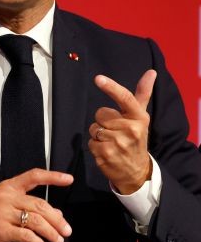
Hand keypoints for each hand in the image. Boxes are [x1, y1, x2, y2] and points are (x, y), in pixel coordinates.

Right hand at [0, 169, 72, 241]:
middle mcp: (5, 197)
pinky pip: (26, 236)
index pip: (33, 176)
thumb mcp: (5, 206)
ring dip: (51, 233)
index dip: (52, 177)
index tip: (68, 180)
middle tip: (66, 230)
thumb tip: (56, 214)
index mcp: (8, 187)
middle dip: (57, 219)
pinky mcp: (1, 230)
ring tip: (58, 240)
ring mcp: (2, 213)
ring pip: (36, 221)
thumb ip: (29, 206)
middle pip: (40, 205)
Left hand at [89, 70, 154, 194]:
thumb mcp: (140, 116)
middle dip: (102, 121)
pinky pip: (90, 142)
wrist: (136, 170)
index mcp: (138, 117)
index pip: (124, 98)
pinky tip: (107, 150)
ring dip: (97, 134)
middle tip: (114, 130)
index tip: (98, 78)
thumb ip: (142, 93)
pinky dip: (95, 146)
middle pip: (100, 113)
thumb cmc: (136, 138)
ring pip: (93, 128)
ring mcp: (118, 143)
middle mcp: (130, 129)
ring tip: (112, 142)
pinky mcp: (106, 155)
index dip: (111, 87)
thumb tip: (151, 72)